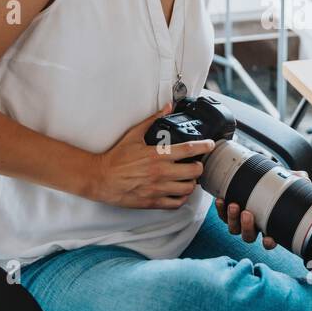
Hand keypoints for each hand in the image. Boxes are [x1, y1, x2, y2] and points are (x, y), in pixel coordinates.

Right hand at [90, 102, 215, 208]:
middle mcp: (160, 173)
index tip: (210, 145)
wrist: (100, 178)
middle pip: (194, 171)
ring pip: (188, 189)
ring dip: (192, 182)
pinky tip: (179, 191)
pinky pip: (176, 203)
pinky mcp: (152, 202)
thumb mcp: (134, 135)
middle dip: (199, 166)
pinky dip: (181, 197)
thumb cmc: (116, 158)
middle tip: (196, 163)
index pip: (189, 150)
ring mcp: (157, 189)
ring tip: (188, 177)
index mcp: (157, 155)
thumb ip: (152, 120)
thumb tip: (167, 107)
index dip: (204, 146)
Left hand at [216, 170, 307, 249]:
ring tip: (234, 205)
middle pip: (249, 236)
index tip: (268, 238)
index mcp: (270, 225)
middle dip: (247, 227)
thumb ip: (298, 181)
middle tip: (247, 213)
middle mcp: (255, 226)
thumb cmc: (276, 183)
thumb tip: (304, 178)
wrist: (259, 175)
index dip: (269, 242)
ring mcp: (240, 220)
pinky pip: (222, 216)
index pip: (270, 241)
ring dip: (233, 219)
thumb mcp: (288, 181)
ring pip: (234, 229)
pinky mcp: (229, 212)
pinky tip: (221, 200)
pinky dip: (220, 210)